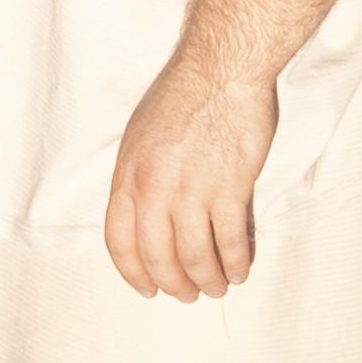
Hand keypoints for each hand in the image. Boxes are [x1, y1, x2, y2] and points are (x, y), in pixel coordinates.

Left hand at [104, 56, 277, 298]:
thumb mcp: (141, 137)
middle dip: (174, 284)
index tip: (148, 288)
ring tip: (217, 287)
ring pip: (196, 257)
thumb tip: (149, 220)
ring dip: (208, 280)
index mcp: (128, 176)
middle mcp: (154, 189)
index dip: (134, 273)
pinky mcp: (229, 187)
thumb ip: (140, 179)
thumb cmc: (184, 95)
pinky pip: (231, 241)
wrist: (222, 68)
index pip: (120, 243)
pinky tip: (241, 268)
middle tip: (187, 294)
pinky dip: (236, 262)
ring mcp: (192, 190)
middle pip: (158, 258)